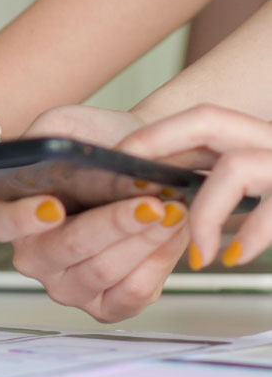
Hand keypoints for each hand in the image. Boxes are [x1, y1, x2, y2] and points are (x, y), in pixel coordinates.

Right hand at [0, 104, 187, 321]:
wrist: (146, 160)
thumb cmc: (101, 144)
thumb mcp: (65, 125)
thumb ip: (47, 137)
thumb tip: (58, 159)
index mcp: (11, 214)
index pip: (0, 223)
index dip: (23, 218)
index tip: (54, 206)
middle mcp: (33, 255)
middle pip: (63, 249)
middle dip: (110, 225)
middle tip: (148, 203)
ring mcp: (69, 285)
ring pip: (102, 270)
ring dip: (142, 239)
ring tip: (171, 211)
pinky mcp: (108, 305)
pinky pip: (131, 293)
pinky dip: (158, 261)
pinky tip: (172, 233)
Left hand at [119, 103, 271, 271]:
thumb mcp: (269, 194)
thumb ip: (230, 192)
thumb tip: (167, 202)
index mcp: (265, 140)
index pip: (203, 119)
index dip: (157, 133)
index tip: (120, 157)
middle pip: (210, 119)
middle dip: (160, 142)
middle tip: (132, 178)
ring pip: (237, 165)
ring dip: (207, 209)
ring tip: (199, 250)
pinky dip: (253, 233)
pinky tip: (236, 257)